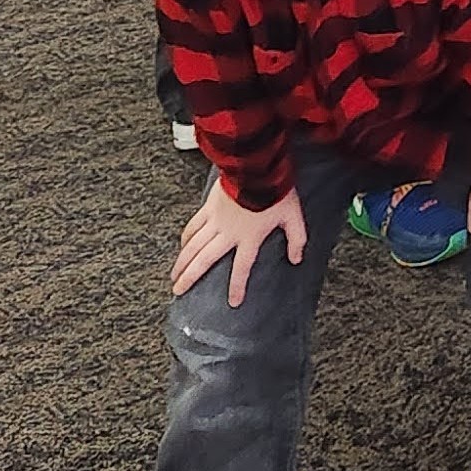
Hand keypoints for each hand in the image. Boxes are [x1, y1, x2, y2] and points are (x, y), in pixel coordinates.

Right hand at [173, 181, 306, 304]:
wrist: (258, 168)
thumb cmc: (277, 191)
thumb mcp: (293, 217)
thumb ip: (296, 239)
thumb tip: (296, 259)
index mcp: (249, 238)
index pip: (242, 268)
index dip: (237, 286)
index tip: (233, 302)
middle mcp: (228, 233)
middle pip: (205, 260)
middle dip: (191, 277)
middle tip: (179, 291)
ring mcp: (215, 220)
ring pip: (193, 245)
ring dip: (182, 262)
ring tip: (174, 275)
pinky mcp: (209, 207)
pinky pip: (193, 225)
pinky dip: (186, 237)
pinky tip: (181, 246)